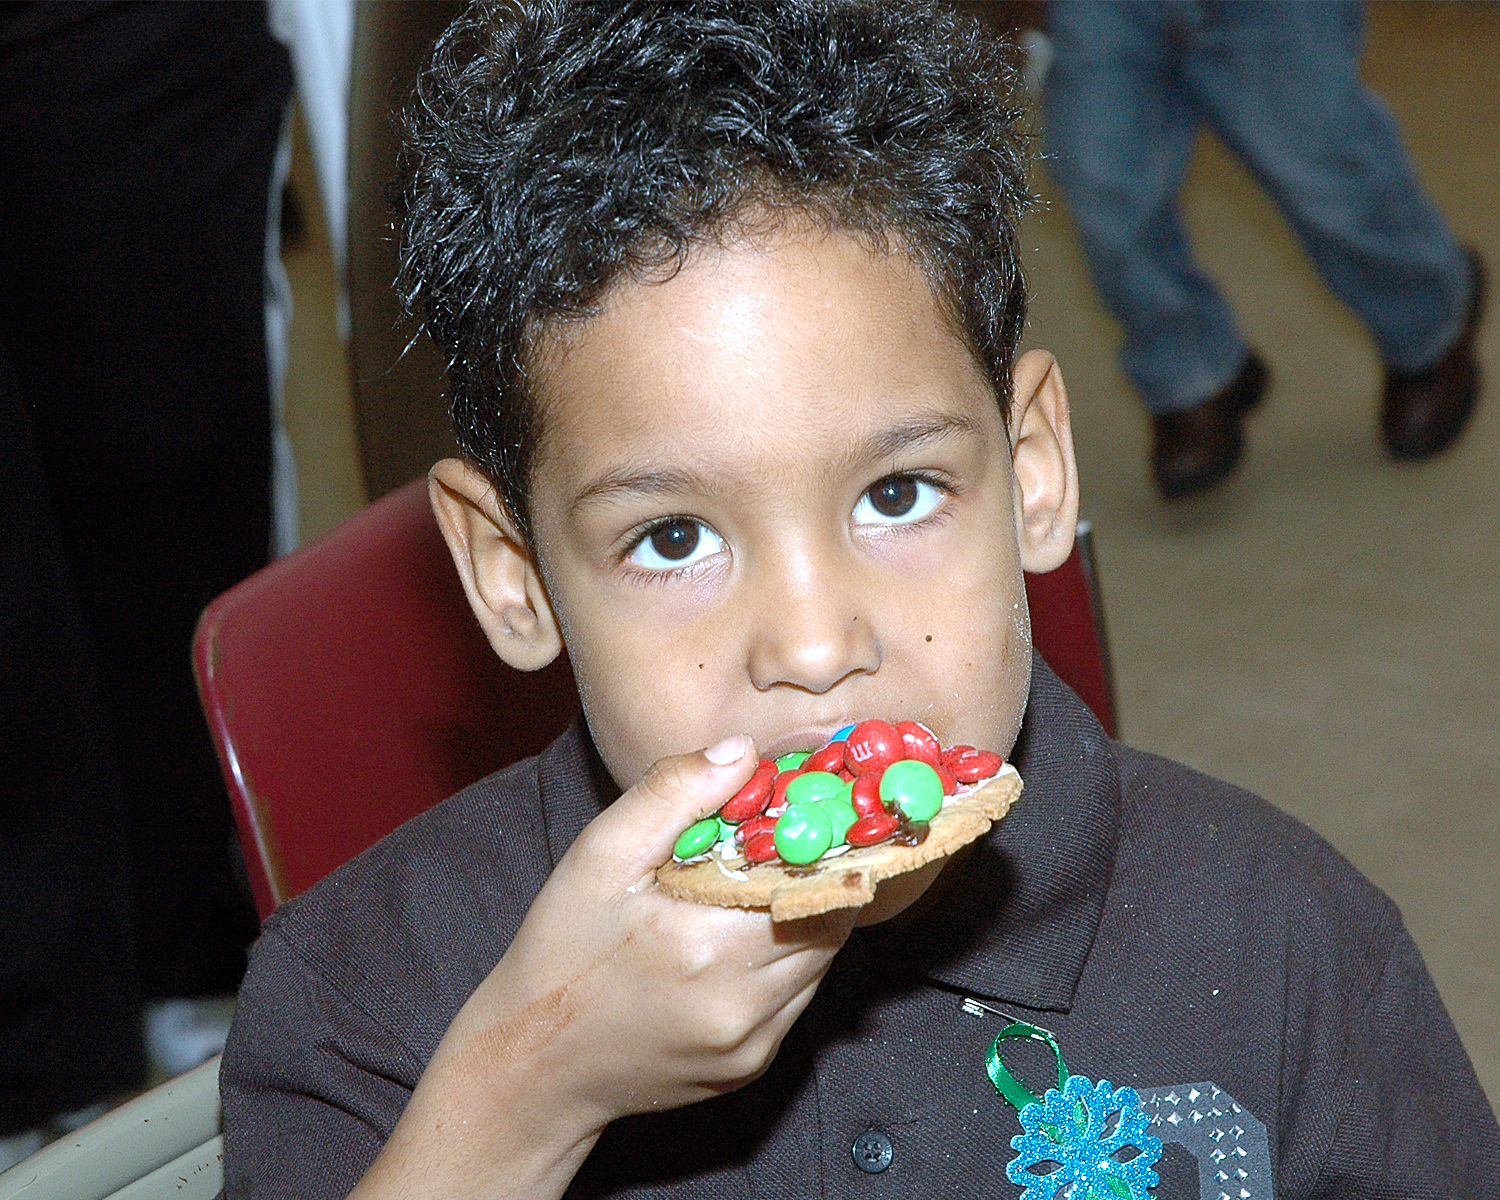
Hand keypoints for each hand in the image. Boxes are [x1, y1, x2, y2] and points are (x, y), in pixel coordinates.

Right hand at [352, 735, 853, 1199]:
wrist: (533, 1063)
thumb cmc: (562, 949)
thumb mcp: (602, 855)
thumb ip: (675, 793)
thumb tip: (745, 753)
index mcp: (710, 947)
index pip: (817, 886)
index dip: (822, 845)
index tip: (804, 816)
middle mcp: (743, 1005)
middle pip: (828, 924)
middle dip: (812, 879)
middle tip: (779, 848)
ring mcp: (751, 1044)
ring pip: (819, 963)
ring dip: (801, 920)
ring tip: (753, 892)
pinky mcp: (749, 1066)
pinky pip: (793, 999)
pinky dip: (783, 964)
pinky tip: (737, 943)